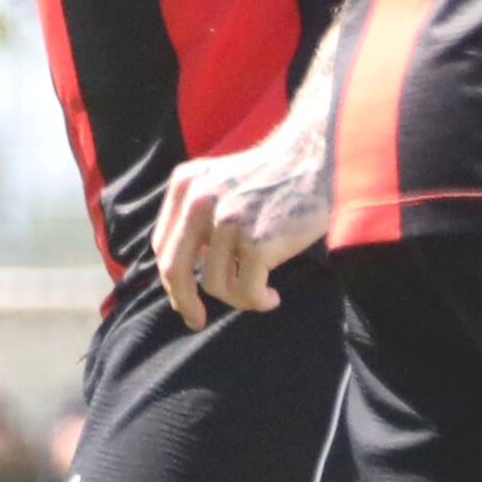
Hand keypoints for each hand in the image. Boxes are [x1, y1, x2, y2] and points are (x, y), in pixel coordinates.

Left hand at [156, 119, 331, 324]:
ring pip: (216, 285)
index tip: (183, 299)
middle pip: (175, 270)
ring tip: (261, 292)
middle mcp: (199, 200)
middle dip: (184, 302)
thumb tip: (182, 274)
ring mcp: (228, 221)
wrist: (318, 161)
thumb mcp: (220, 179)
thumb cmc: (274, 177)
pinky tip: (272, 297)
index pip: (163, 245)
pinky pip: (247, 291)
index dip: (172, 278)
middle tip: (196, 321)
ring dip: (238, 299)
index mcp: (186, 184)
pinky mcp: (256, 242)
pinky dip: (259, 302)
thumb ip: (197, 213)